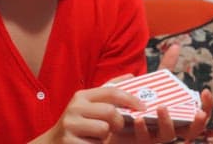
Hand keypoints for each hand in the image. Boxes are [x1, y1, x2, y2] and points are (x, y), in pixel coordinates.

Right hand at [31, 86, 145, 143]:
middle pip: (110, 111)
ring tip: (97, 137)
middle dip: (119, 122)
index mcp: (82, 96)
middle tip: (117, 128)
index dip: (130, 98)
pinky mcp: (69, 142)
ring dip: (106, 138)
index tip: (143, 107)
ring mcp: (70, 125)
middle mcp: (74, 107)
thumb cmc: (77, 124)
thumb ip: (109, 92)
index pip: (111, 91)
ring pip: (104, 130)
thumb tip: (131, 76)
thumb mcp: (89, 105)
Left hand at [109, 44, 212, 142]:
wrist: (113, 119)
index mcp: (178, 115)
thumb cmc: (140, 102)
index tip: (205, 91)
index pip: (200, 114)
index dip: (206, 106)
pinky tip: (138, 118)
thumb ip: (166, 68)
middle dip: (197, 122)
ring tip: (161, 107)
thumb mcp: (154, 84)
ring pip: (168, 136)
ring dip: (167, 123)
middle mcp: (171, 128)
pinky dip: (143, 129)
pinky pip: (144, 139)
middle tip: (198, 112)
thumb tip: (176, 45)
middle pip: (192, 131)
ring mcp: (156, 138)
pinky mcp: (139, 142)